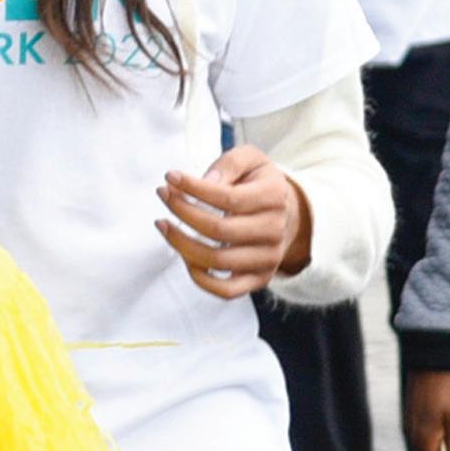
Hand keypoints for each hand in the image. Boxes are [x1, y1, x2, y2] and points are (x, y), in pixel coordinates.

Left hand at [158, 145, 307, 298]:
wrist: (286, 213)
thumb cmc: (257, 184)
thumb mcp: (250, 159)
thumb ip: (229, 164)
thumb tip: (207, 180)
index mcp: (274, 197)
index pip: (226, 197)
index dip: (193, 188)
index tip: (170, 178)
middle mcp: (275, 230)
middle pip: (218, 230)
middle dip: (182, 211)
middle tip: (164, 196)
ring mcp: (269, 258)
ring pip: (217, 260)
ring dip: (180, 244)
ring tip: (163, 224)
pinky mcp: (260, 279)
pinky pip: (225, 290)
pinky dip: (199, 278)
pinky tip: (183, 256)